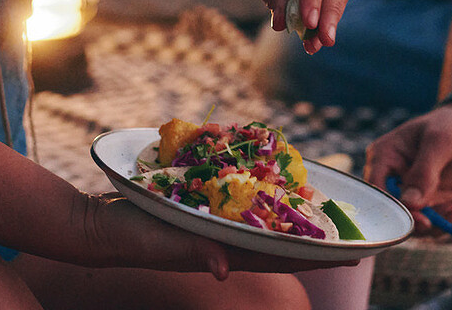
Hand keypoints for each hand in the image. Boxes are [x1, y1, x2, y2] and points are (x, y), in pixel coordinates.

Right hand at [82, 193, 349, 278]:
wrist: (95, 224)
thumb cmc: (128, 236)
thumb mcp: (161, 240)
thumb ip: (193, 250)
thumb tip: (224, 267)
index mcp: (222, 250)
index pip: (280, 256)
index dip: (317, 257)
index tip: (355, 253)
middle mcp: (223, 241)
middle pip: (279, 241)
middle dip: (314, 238)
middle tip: (352, 227)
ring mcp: (211, 226)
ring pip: (262, 223)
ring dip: (290, 217)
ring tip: (321, 206)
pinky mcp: (198, 210)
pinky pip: (238, 204)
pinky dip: (259, 197)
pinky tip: (269, 184)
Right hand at [364, 105, 451, 229]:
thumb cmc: (449, 125)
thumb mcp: (440, 141)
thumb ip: (424, 171)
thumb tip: (409, 203)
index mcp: (384, 158)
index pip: (378, 190)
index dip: (394, 209)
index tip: (421, 217)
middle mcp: (393, 180)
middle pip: (396, 213)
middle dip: (422, 222)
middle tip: (450, 213)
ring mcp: (413, 194)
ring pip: (419, 223)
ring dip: (443, 221)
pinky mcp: (432, 203)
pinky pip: (439, 221)